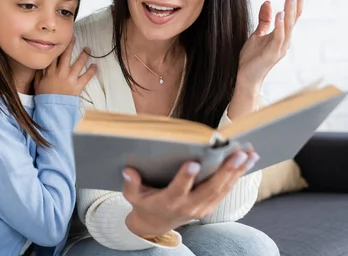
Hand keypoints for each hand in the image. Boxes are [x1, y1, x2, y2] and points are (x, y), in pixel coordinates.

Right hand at [34, 37, 96, 95]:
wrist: (52, 109)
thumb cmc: (44, 98)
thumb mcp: (37, 85)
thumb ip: (38, 74)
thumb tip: (38, 65)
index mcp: (50, 72)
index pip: (54, 56)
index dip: (57, 46)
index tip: (59, 40)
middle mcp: (60, 73)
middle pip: (66, 55)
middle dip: (70, 45)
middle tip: (74, 37)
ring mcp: (70, 79)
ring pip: (78, 63)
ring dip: (84, 55)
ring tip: (88, 49)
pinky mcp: (77, 86)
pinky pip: (86, 76)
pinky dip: (92, 71)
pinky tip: (95, 65)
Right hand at [122, 150, 259, 237]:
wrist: (154, 224)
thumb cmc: (143, 203)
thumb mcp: (132, 196)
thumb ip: (131, 183)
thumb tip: (129, 170)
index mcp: (168, 202)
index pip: (178, 189)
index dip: (185, 178)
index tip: (193, 163)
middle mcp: (188, 206)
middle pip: (210, 189)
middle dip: (225, 171)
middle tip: (237, 154)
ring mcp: (202, 207)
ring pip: (222, 189)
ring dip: (237, 172)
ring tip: (249, 154)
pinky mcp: (210, 205)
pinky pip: (225, 190)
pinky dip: (237, 176)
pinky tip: (247, 162)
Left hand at [237, 0, 305, 87]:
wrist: (245, 78)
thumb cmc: (252, 58)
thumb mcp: (257, 35)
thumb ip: (265, 20)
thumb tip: (269, 2)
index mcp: (282, 34)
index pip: (291, 12)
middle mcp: (285, 40)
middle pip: (294, 15)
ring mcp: (280, 47)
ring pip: (289, 24)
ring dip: (290, 8)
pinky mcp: (272, 54)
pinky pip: (278, 37)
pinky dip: (280, 25)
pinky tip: (281, 13)